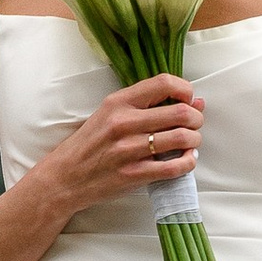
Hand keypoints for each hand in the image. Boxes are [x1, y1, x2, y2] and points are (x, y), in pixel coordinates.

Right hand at [48, 72, 204, 212]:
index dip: (185, 90)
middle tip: (194, 124)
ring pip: (182, 138)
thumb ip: (148, 105)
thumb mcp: (110, 114)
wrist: (65, 177)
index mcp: (118, 102)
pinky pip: (175, 167)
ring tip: (190, 142)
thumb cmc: (90, 144)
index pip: (164, 83)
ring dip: (194, 140)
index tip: (187, 100)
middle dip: (196, 118)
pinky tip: (185, 159)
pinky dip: (188, 162)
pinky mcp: (134, 174)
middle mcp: (124, 123)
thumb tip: (195, 101)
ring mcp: (129, 150)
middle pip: (180, 113)